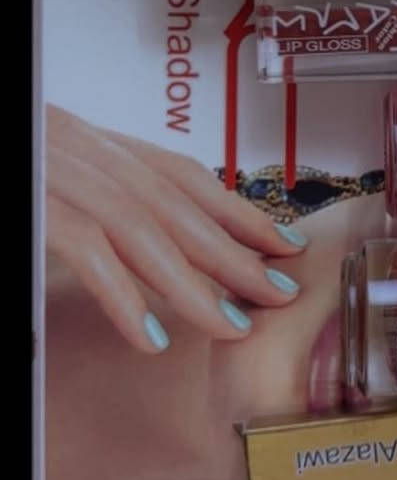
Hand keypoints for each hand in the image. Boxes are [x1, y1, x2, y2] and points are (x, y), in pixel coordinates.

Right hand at [45, 105, 307, 353]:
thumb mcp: (47, 182)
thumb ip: (89, 212)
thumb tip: (134, 256)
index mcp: (87, 142)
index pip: (179, 174)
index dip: (236, 211)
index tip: (283, 244)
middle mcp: (77, 145)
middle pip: (174, 202)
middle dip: (233, 251)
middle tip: (278, 293)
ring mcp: (53, 169)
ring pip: (141, 226)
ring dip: (193, 282)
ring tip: (231, 326)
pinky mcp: (30, 201)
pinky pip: (87, 249)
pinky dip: (123, 295)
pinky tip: (151, 337)